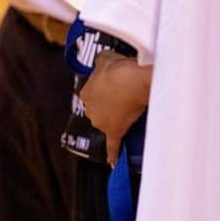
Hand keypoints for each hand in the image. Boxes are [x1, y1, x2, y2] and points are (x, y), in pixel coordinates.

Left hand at [79, 51, 150, 166]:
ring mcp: (102, 122)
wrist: (134, 81)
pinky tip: (112, 162)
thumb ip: (101, 61)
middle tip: (125, 96)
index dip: (105, 88)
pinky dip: (113, 154)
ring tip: (130, 112)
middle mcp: (90, 110)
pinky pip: (113, 146)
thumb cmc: (120, 69)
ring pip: (108, 123)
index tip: (114, 84)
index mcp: (85, 93)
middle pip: (100, 109)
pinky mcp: (115, 132)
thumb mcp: (106, 58)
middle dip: (110, 104)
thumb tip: (102, 61)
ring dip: (116, 119)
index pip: (92, 93)